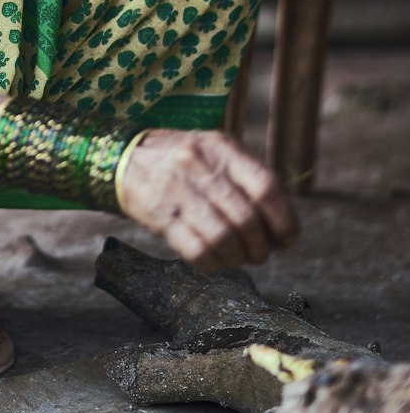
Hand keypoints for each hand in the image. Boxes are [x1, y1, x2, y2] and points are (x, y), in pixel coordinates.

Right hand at [118, 129, 298, 272]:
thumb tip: (282, 223)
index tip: (286, 238)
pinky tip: (215, 261)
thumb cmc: (183, 160)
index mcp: (221, 148)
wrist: (125, 157)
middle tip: (260, 254)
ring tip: (237, 257)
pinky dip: (213, 264)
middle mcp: (199, 166)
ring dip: (237, 257)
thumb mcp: (215, 151)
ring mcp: (177, 191)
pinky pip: (196, 251)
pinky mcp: (160, 216)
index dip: (283, 219)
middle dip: (260, 246)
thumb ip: (247, 178)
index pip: (265, 186)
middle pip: (245, 218)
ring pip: (222, 238)